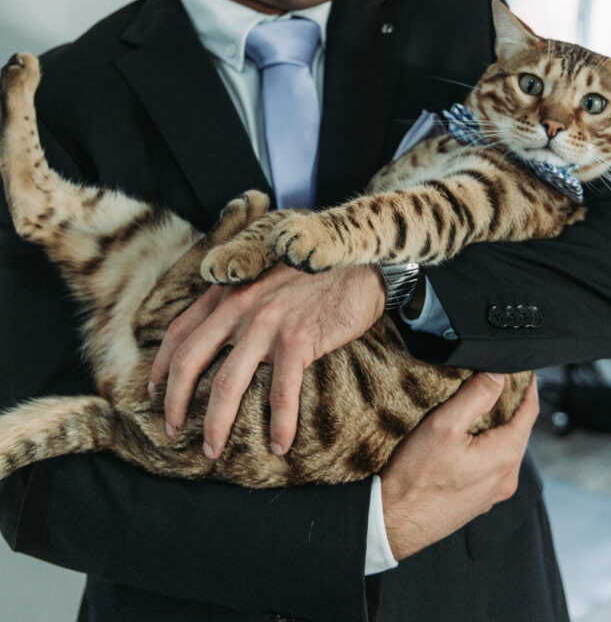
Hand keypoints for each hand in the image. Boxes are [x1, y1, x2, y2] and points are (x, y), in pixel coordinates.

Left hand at [149, 261, 385, 457]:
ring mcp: (267, 322)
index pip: (179, 331)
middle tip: (173, 431)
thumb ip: (239, 298)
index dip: (162, 366)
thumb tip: (222, 333)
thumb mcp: (263, 274)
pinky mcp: (299, 339)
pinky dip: (280, 424)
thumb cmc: (313, 269)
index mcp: (227, 290)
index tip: (154, 392)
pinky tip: (280, 445)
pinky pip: (281, 392)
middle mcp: (239, 305)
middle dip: (176, 402)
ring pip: (228, 383)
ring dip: (217, 425)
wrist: (357, 257)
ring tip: (213, 451)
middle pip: (191, 360)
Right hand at [381, 373, 538, 559]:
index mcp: (505, 456)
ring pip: (505, 448)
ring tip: (481, 405)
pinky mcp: (478, 500)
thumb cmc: (417, 475)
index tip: (523, 368)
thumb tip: (499, 374)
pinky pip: (492, 465)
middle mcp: (507, 478)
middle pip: (519, 430)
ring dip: (498, 426)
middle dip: (511, 404)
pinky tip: (467, 439)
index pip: (530, 412)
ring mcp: (494, 493)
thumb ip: (476, 395)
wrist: (395, 521)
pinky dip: (487, 446)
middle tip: (498, 379)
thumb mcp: (445, 424)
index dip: (528, 386)